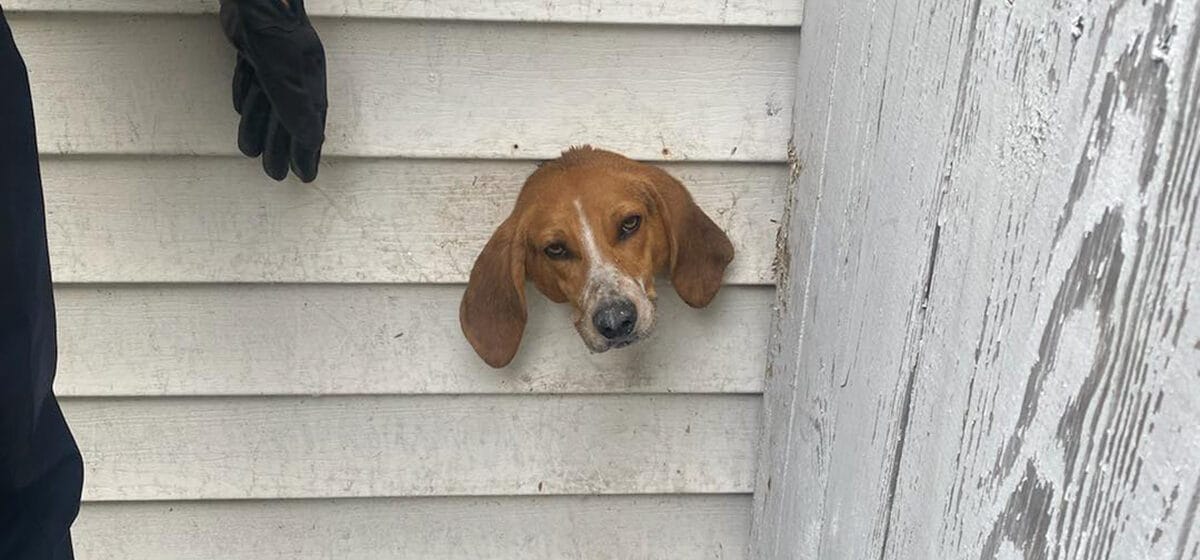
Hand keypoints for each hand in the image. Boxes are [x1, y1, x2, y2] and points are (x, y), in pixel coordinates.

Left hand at [220, 0, 326, 181]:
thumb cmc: (270, 26)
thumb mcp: (282, 71)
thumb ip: (295, 105)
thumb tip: (312, 140)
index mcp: (308, 80)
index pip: (310, 124)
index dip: (308, 151)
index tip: (305, 175)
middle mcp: (295, 73)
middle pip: (289, 118)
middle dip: (282, 147)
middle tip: (275, 173)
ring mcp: (274, 61)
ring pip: (268, 102)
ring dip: (260, 127)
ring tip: (251, 151)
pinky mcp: (254, 48)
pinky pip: (253, 81)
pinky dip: (247, 98)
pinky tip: (241, 110)